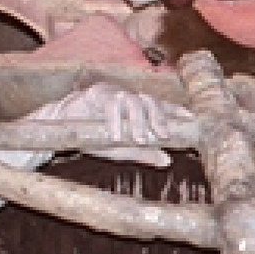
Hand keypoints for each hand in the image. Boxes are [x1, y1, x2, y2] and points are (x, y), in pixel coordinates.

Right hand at [27, 81, 192, 166]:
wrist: (62, 127)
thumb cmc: (94, 137)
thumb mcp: (120, 149)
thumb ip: (143, 153)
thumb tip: (168, 161)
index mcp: (138, 109)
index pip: (162, 106)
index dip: (177, 111)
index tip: (192, 119)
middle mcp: (129, 97)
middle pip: (151, 100)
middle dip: (159, 117)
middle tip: (163, 135)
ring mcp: (114, 92)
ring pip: (133, 99)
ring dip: (138, 120)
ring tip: (139, 139)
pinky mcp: (97, 92)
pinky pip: (110, 103)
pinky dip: (114, 120)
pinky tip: (116, 135)